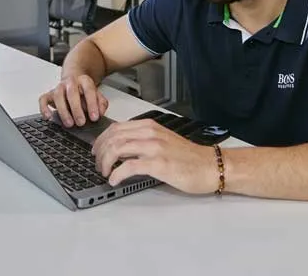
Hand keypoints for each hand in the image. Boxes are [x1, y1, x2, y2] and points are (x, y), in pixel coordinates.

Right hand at [38, 74, 108, 126]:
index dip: (92, 104)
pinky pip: (43, 99)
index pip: (88, 90)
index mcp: (84, 81)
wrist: (74, 81)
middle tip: (81, 122)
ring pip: (58, 95)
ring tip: (69, 124)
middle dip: (76, 109)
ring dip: (63, 111)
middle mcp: (70, 82)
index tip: (94, 117)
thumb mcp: (97, 95)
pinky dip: (44, 108)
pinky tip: (49, 117)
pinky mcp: (49, 94)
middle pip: (72, 92)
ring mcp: (59, 87)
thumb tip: (100, 113)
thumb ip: (101, 103)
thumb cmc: (85, 92)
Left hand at [92, 120, 219, 193]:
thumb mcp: (163, 140)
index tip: (96, 150)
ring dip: (105, 162)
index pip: (116, 128)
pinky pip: (128, 167)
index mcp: (150, 126)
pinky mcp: (158, 164)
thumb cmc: (189, 157)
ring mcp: (154, 148)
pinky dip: (116, 174)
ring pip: (117, 148)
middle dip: (100, 151)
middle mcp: (150, 133)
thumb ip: (144, 140)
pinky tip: (114, 180)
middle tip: (97, 164)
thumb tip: (122, 148)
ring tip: (104, 172)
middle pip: (113, 137)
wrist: (210, 166)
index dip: (102, 139)